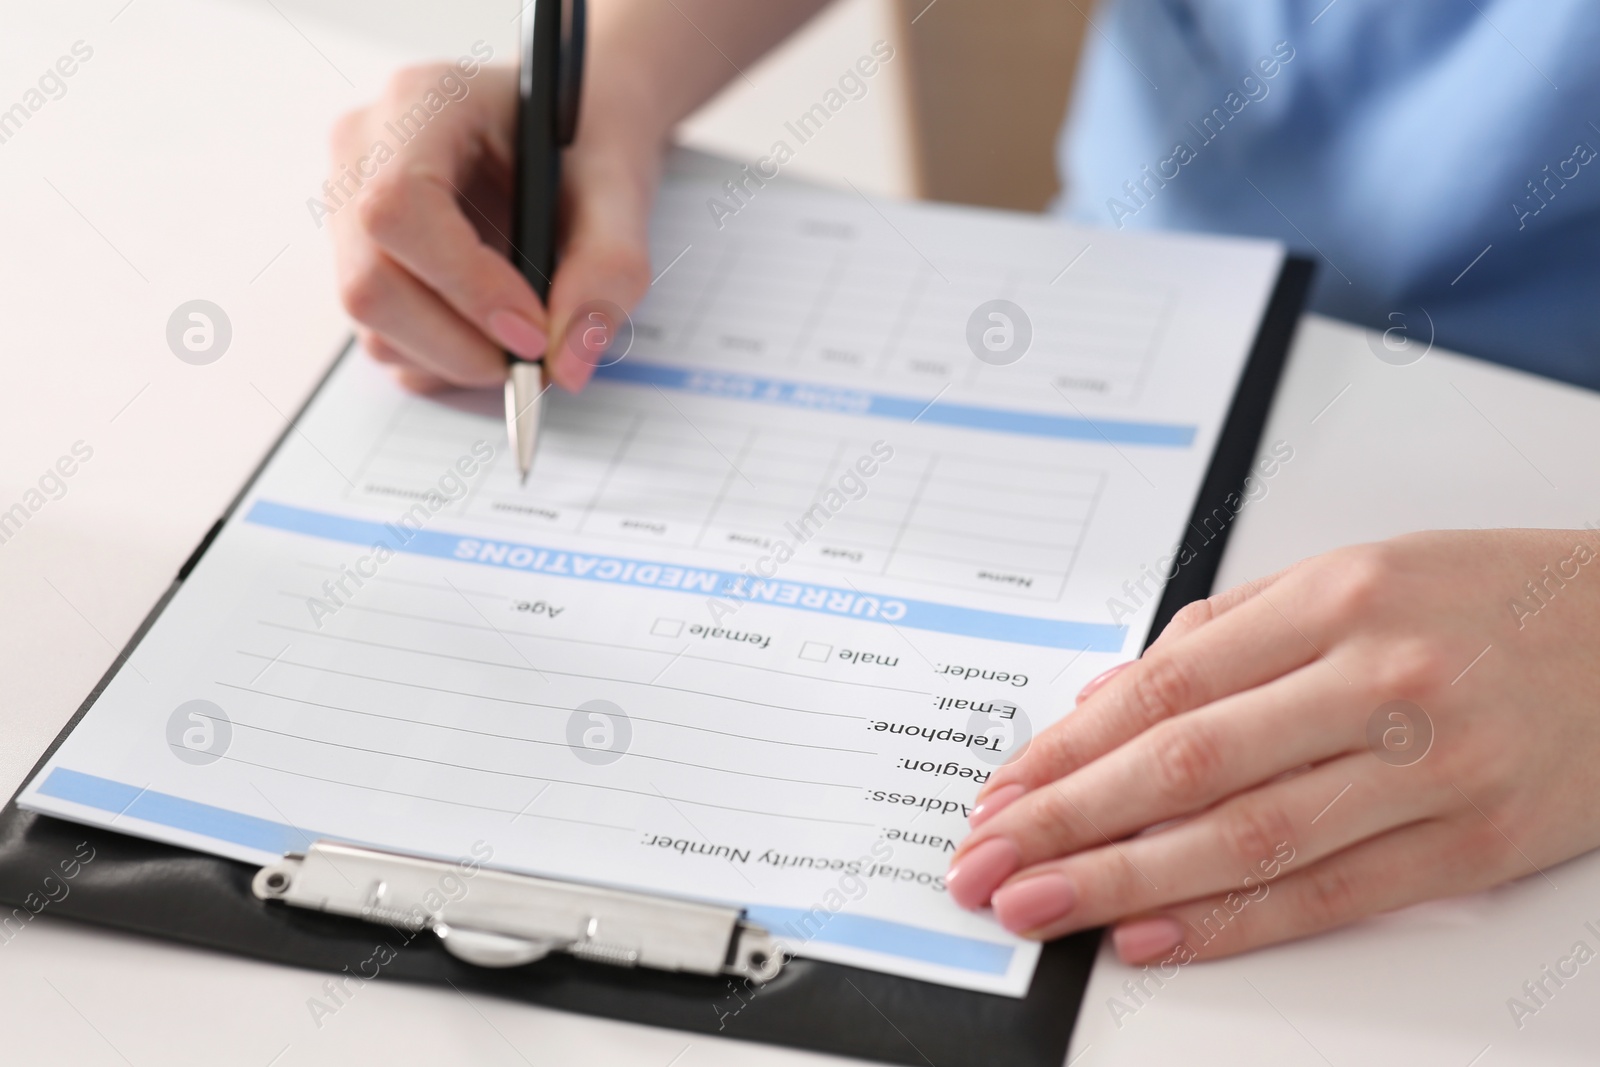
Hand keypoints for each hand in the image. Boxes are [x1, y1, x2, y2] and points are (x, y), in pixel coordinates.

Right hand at [327, 62, 658, 392]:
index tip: (533, 332)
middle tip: (535, 361)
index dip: (466, 284)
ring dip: (455, 360)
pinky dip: (442, 363)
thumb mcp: (622, 190)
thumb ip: (607, 269)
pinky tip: (491, 334)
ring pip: (371, 323)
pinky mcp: (358, 259)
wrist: (575, 134)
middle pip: (370, 279)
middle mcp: (365, 150)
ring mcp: (348, 206)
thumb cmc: (589, 142)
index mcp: (424, 102)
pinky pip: (381, 341)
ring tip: (523, 343)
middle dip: (460, 344)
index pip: (400, 205)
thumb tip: (566, 365)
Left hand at [947, 529, 1599, 964]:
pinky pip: (1334, 893)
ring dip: (1126, 881)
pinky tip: (1156, 935)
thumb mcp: (1355, 573)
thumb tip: (1109, 701)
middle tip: (987, 862)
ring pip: (1248, 837)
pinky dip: (1234, 922)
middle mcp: (1378, 678)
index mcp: (1337, 597)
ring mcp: (1432, 766)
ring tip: (1043, 906)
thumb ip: (1228, 634)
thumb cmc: (1491, 599)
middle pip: (1187, 765)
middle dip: (1069, 822)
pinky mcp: (1476, 843)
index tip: (1002, 791)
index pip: (1165, 686)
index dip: (1069, 749)